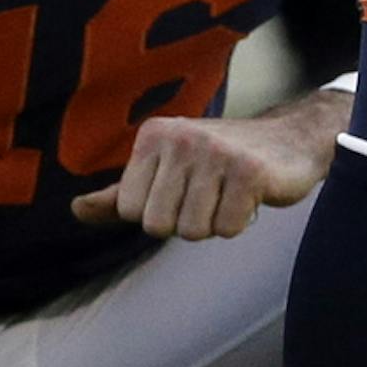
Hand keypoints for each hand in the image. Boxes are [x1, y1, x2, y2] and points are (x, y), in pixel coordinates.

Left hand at [70, 89, 346, 241]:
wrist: (289, 140)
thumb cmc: (220, 160)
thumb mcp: (166, 170)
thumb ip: (122, 194)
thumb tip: (76, 211)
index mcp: (154, 136)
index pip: (131, 211)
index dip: (160, 213)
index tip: (184, 190)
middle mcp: (181, 137)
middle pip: (159, 225)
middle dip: (186, 221)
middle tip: (209, 195)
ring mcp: (215, 153)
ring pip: (193, 231)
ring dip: (214, 223)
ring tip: (228, 194)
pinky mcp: (248, 172)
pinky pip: (226, 229)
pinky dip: (239, 223)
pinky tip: (249, 196)